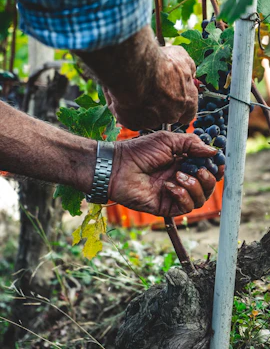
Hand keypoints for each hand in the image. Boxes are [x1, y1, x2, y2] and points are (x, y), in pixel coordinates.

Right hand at [104, 45, 197, 129]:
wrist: (136, 69)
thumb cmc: (160, 62)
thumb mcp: (182, 57)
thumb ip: (188, 68)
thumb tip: (190, 72)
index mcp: (187, 102)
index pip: (188, 114)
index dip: (180, 106)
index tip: (172, 99)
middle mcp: (172, 115)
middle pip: (167, 116)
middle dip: (160, 106)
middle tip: (150, 90)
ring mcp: (152, 121)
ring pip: (148, 118)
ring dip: (144, 108)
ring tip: (135, 90)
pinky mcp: (134, 123)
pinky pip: (131, 118)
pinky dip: (127, 109)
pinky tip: (125, 96)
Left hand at [108, 132, 222, 216]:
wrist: (118, 166)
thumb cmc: (139, 151)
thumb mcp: (168, 141)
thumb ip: (192, 144)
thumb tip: (213, 151)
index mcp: (182, 162)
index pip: (207, 168)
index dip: (215, 167)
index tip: (219, 162)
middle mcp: (181, 178)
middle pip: (208, 185)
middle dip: (208, 178)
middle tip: (198, 169)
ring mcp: (174, 193)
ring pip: (200, 198)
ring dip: (194, 187)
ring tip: (178, 176)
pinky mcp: (166, 206)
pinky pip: (186, 207)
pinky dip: (182, 196)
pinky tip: (169, 186)